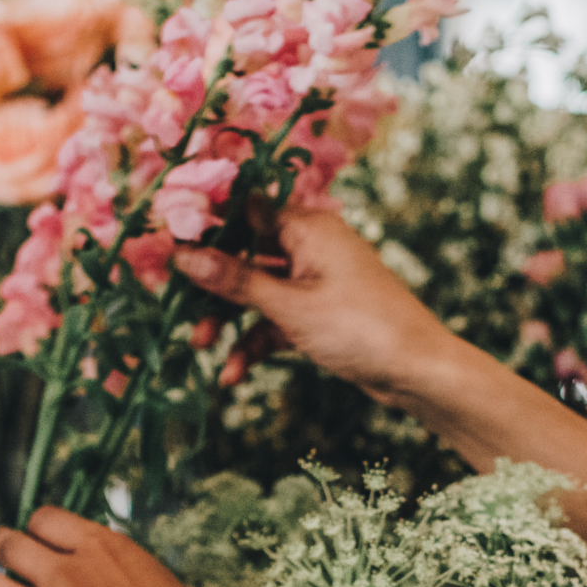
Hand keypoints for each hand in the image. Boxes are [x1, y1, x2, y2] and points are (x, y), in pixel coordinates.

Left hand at [0, 506, 212, 586]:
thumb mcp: (161, 583)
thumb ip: (126, 574)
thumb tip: (120, 582)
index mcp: (102, 546)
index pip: (45, 519)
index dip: (41, 532)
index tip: (44, 544)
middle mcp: (67, 569)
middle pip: (10, 544)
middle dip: (4, 548)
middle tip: (3, 556)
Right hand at [175, 211, 449, 407]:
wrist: (418, 372)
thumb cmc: (361, 327)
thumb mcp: (290, 306)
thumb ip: (236, 281)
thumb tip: (184, 256)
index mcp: (308, 226)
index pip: (246, 212)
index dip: (206, 228)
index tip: (168, 246)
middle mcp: (311, 246)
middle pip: (245, 255)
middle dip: (212, 287)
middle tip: (178, 307)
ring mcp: (315, 282)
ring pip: (257, 293)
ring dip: (230, 321)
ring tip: (204, 348)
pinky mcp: (319, 315)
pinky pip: (276, 322)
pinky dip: (256, 343)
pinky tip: (234, 374)